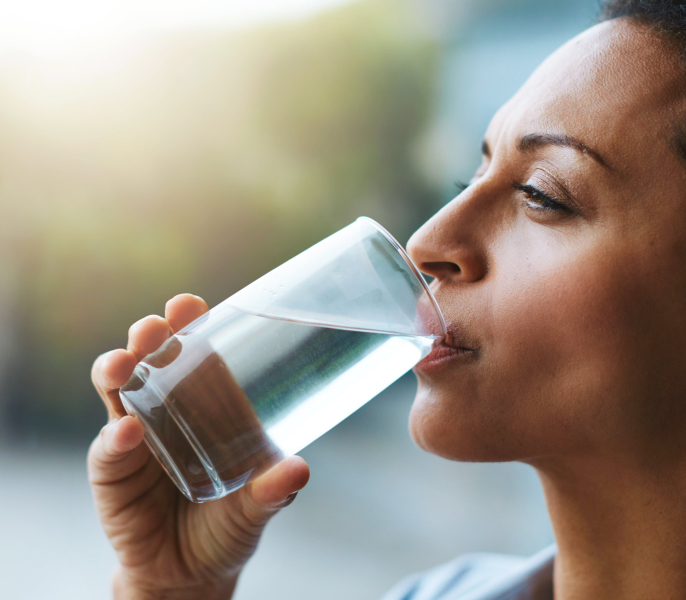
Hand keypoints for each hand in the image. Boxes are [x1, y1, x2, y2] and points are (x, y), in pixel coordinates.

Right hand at [88, 294, 309, 599]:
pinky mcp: (112, 472)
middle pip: (150, 359)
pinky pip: (108, 449)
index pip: (194, 352)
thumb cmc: (229, 525)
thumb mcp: (258, 506)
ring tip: (125, 365)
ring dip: (117, 370)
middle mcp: (167, 410)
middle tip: (154, 329)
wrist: (192, 574)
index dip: (188, 324)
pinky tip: (126, 433)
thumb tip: (299, 467)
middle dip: (148, 336)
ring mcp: (135, 437)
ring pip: (117, 391)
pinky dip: (114, 438)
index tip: (190, 304)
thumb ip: (275, 489)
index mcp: (207, 404)